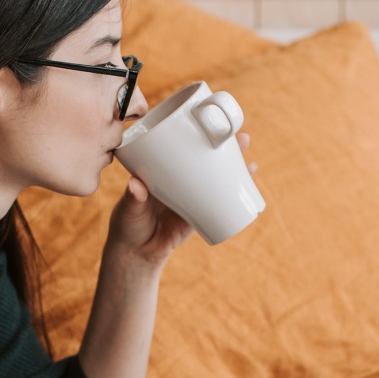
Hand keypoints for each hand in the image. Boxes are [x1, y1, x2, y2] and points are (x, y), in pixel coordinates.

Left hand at [106, 132, 257, 266]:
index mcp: (163, 170)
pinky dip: (235, 194)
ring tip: (251, 163)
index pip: (183, 146)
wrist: (137, 253)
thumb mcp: (128, 208)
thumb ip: (132, 198)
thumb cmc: (127, 225)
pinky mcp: (200, 215)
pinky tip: (248, 188)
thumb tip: (136, 185)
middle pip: (206, 157)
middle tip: (243, 139)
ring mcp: (192, 196)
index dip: (199, 133)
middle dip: (226, 148)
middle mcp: (181, 178)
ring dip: (235, 169)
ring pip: (217, 177)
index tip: (213, 123)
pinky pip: (220, 202)